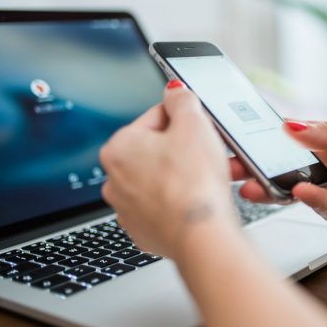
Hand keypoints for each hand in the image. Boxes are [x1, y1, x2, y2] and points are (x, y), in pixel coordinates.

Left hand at [100, 80, 238, 258]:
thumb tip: (174, 91)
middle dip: (187, 151)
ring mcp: (129, 209)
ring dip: (187, 176)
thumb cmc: (194, 182)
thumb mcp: (194, 124)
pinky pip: (167, 208)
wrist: (201, 235)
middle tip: (211, 154)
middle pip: (158, 151)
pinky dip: (183, 203)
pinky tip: (200, 201)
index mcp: (118, 148)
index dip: (185, 121)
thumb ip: (182, 100)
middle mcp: (115, 179)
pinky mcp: (146, 232)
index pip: (155, 119)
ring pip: (164, 180)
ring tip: (212, 178)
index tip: (201, 129)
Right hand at [234, 112, 326, 226]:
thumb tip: (293, 127)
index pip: (280, 140)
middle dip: (249, 168)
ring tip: (251, 186)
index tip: (235, 138)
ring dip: (268, 189)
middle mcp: (315, 165)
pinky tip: (298, 191)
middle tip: (229, 168)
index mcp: (318, 141)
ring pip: (287, 190)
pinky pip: (315, 204)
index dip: (258, 140)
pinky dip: (306, 198)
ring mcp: (323, 188)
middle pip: (275, 168)